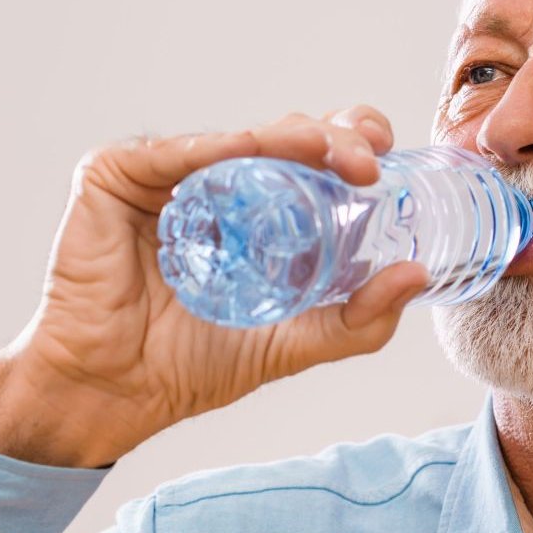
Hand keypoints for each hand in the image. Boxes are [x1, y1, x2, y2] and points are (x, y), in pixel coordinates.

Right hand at [0, 106, 429, 467]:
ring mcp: (164, 175)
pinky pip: (173, 151)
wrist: (114, 394)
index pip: (312, 161)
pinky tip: (252, 149)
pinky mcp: (114, 176)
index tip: (385, 164)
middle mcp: (214, 183)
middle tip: (367, 164)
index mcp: (254, 210)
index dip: (351, 147)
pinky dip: (216, 147)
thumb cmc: (190, 365)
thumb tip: (417, 276)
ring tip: (331, 153)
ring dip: (291, 137)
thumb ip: (357, 320)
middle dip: (335, 137)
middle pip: (285, 138)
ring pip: (239, 138)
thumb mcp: (294, 343)